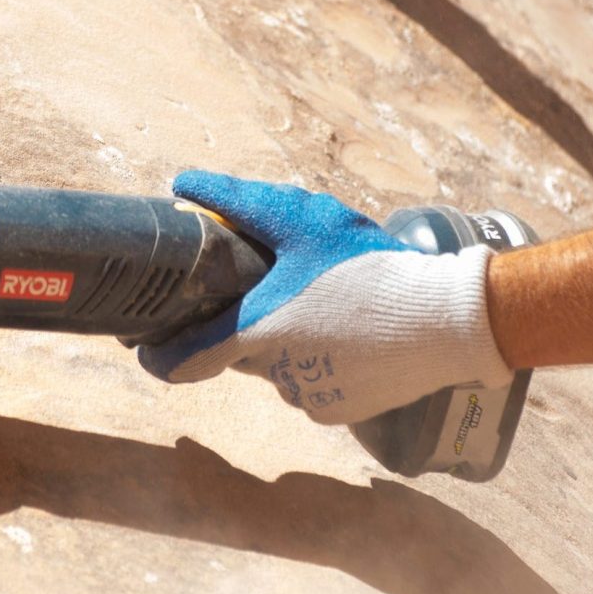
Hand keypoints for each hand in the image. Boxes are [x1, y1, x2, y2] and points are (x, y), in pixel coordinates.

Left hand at [141, 170, 510, 425]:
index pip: (182, 361)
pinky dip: (326, 361)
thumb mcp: (302, 219)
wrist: (449, 321)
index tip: (143, 346)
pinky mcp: (341, 411)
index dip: (156, 355)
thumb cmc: (371, 266)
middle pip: (241, 350)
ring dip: (293, 340)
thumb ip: (237, 201)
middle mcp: (274, 374)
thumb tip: (182, 183)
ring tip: (333, 304)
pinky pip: (316, 384)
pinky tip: (355, 333)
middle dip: (251, 322)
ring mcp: (308, 397)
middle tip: (282, 287)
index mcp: (256, 332)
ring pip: (281, 366)